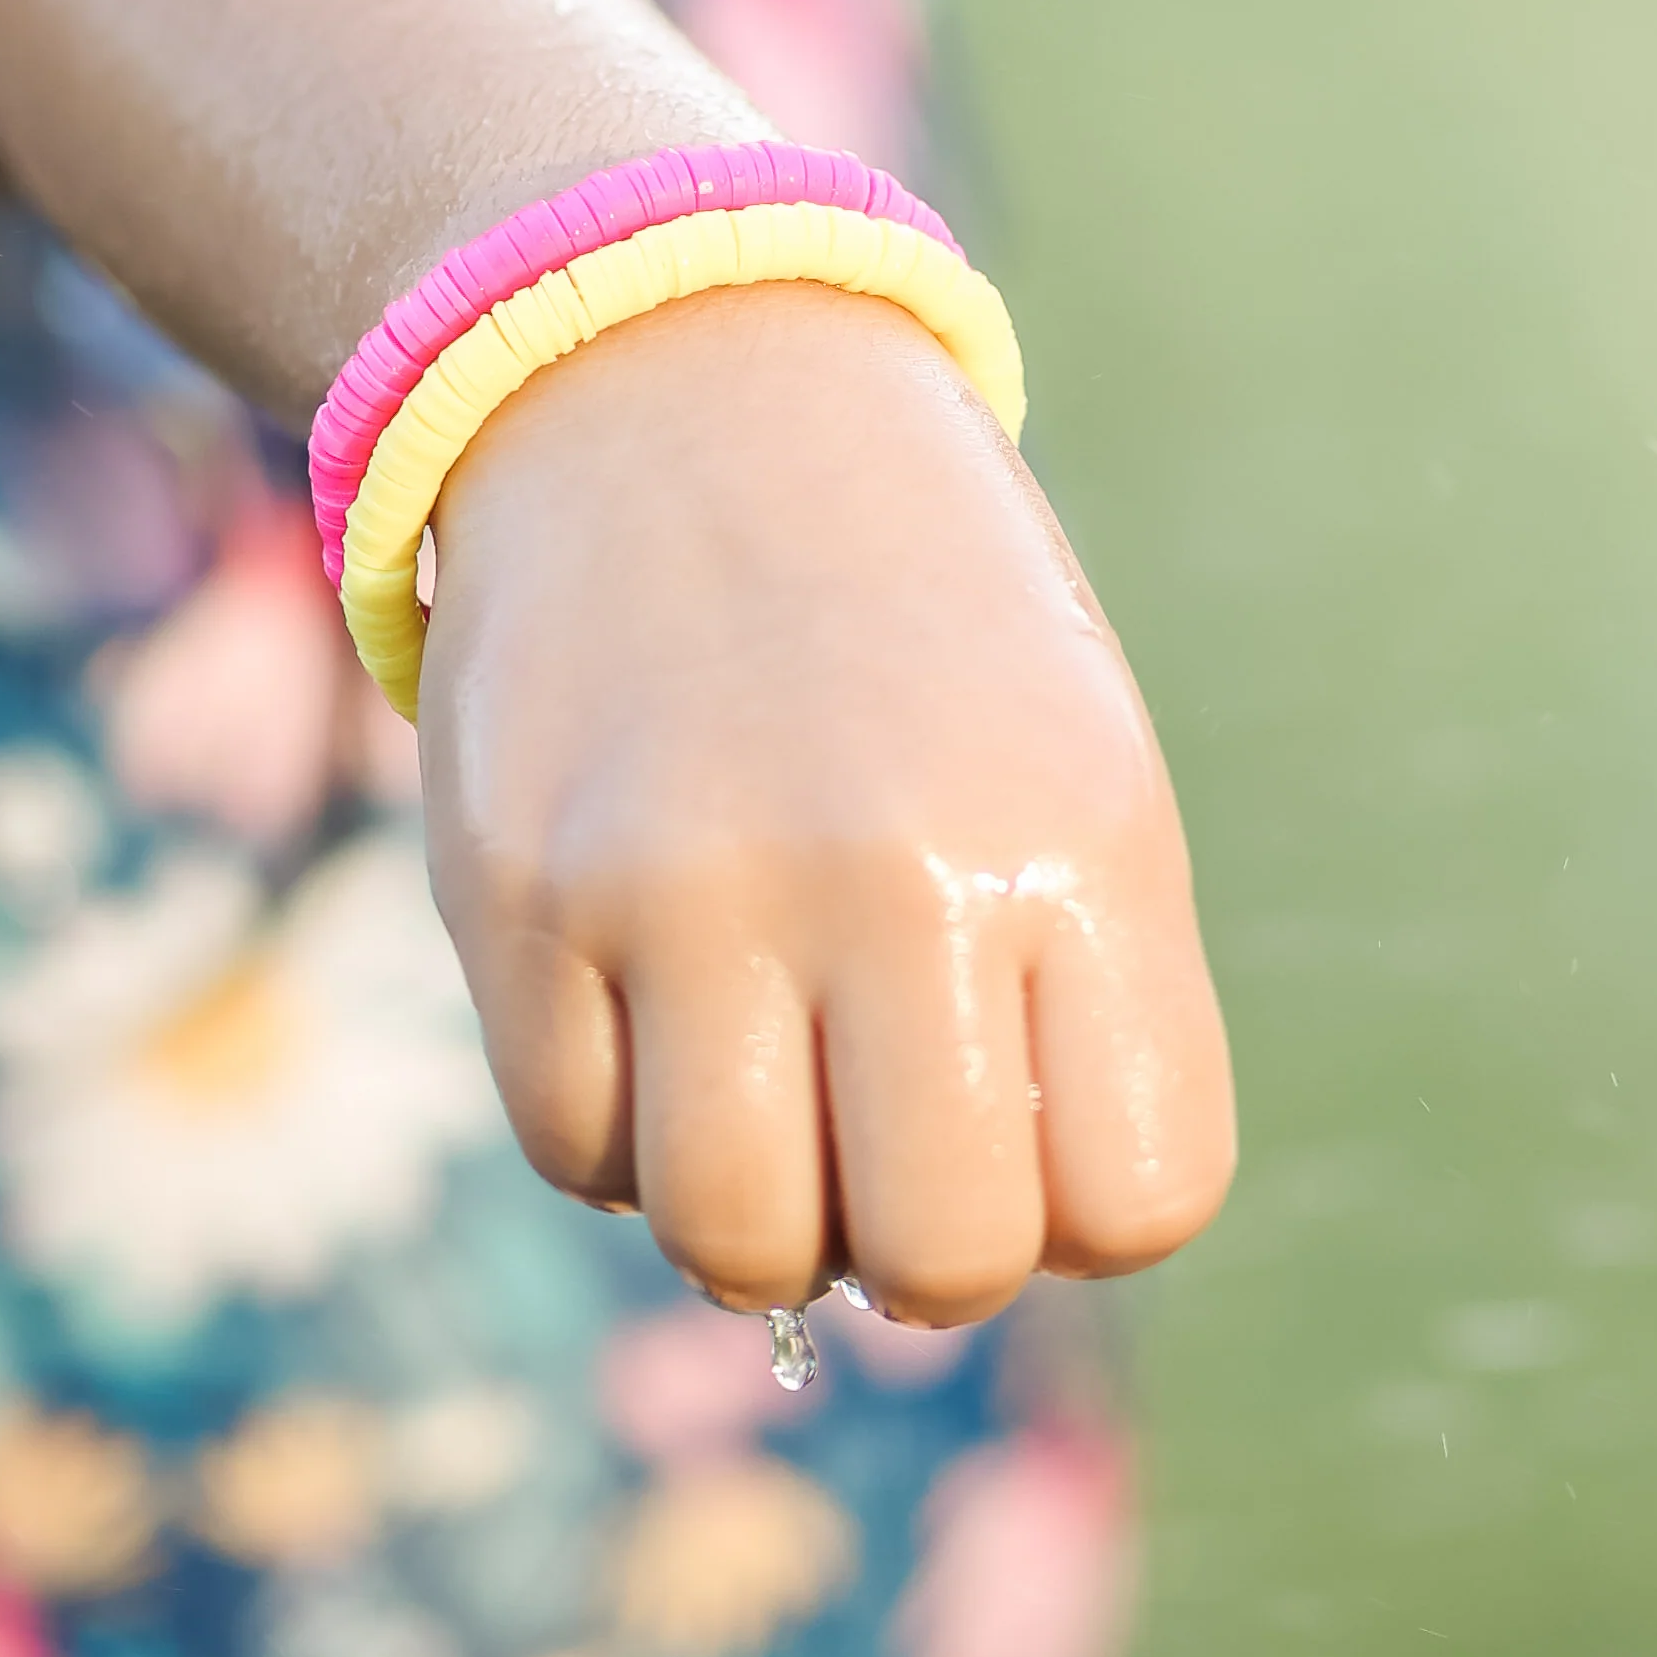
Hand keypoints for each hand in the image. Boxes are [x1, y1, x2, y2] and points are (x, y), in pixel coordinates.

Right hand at [416, 282, 1234, 1323]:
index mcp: (1076, 837)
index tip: (1026, 1105)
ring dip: (755, 1211)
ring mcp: (686, 884)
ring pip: (735, 1239)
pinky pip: (574, 1149)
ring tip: (755, 1085)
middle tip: (882, 1136)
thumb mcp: (1059, 773)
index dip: (1083, 1207)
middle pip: (940, 1263)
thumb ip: (1055, 1018)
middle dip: (918, 1251)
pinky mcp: (517, 889)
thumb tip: (929, 1275)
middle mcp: (890, 868)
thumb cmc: (906, 630)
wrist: (668, 381)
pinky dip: (615, 1129)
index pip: (1139, 1202)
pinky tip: (643, 1010)